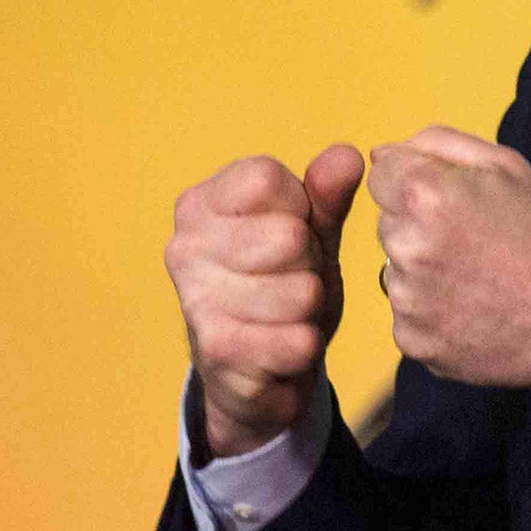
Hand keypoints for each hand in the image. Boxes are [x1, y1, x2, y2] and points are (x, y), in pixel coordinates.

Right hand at [165, 144, 362, 457]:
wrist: (256, 375)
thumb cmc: (281, 285)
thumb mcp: (310, 232)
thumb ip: (328, 193)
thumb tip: (347, 155)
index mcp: (201, 204)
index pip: (266, 179)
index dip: (299, 208)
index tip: (292, 233)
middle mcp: (184, 247)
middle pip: (289, 236)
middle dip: (309, 264)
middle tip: (291, 281)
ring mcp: (195, 301)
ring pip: (300, 293)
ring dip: (310, 311)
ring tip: (287, 316)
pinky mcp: (216, 353)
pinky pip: (296, 342)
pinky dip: (305, 348)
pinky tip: (283, 350)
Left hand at [370, 127, 530, 386]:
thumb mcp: (505, 164)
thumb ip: (437, 143)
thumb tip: (384, 153)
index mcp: (424, 194)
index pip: (381, 173)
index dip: (416, 182)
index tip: (449, 201)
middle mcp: (406, 246)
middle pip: (388, 222)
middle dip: (419, 225)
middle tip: (471, 239)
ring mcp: (407, 299)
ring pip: (395, 268)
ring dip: (422, 268)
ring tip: (474, 275)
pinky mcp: (413, 340)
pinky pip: (406, 312)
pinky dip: (431, 309)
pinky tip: (470, 307)